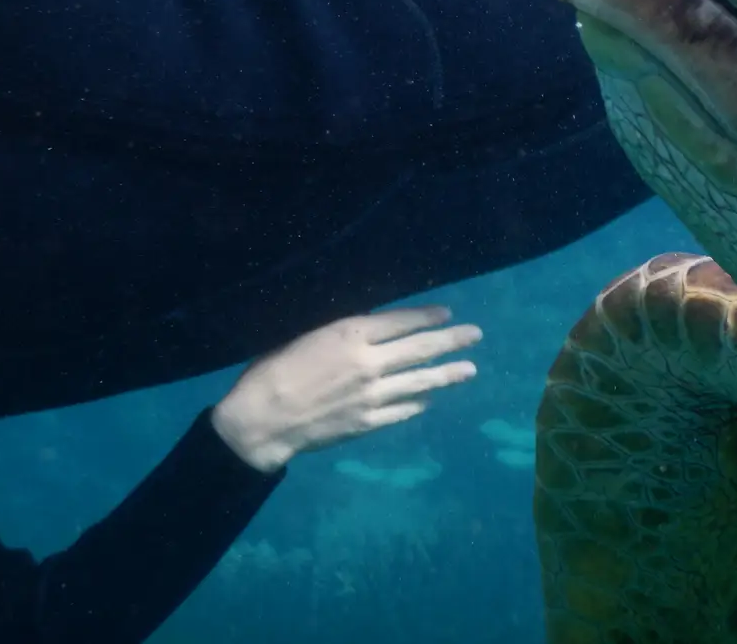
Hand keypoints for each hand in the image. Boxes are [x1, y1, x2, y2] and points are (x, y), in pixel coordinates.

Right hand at [211, 307, 481, 472]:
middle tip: (475, 335)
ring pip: (419, 381)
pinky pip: (402, 411)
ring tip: (470, 369)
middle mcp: (369, 363)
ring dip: (447, 374)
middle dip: (451, 340)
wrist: (262, 419)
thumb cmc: (273, 368)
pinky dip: (418, 403)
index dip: (427, 317)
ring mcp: (372, 396)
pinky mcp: (367, 422)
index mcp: (351, 335)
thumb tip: (371, 327)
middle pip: (420, 349)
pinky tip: (430, 399)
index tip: (447, 314)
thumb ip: (343, 333)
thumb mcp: (306, 334)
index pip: (401, 322)